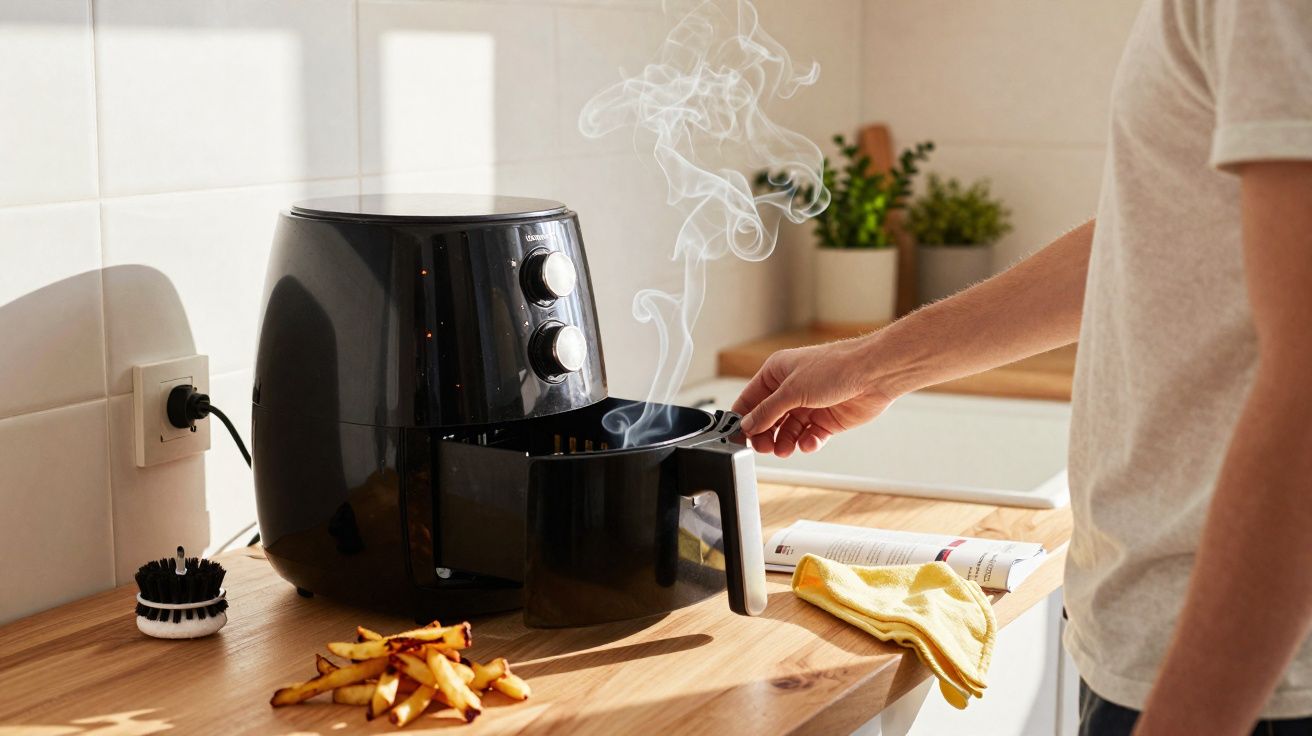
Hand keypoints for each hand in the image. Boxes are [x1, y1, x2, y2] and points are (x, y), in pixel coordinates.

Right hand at [731, 337, 895, 456]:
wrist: (874, 374)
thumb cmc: (836, 367)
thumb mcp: (792, 390)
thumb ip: (767, 411)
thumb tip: (747, 425)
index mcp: (777, 373)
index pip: (751, 399)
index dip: (743, 418)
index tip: (737, 437)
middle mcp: (791, 389)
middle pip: (768, 419)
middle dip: (765, 435)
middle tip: (765, 447)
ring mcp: (809, 405)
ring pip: (787, 431)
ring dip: (785, 442)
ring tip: (785, 449)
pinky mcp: (826, 420)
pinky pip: (809, 436)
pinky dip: (807, 442)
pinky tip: (809, 442)